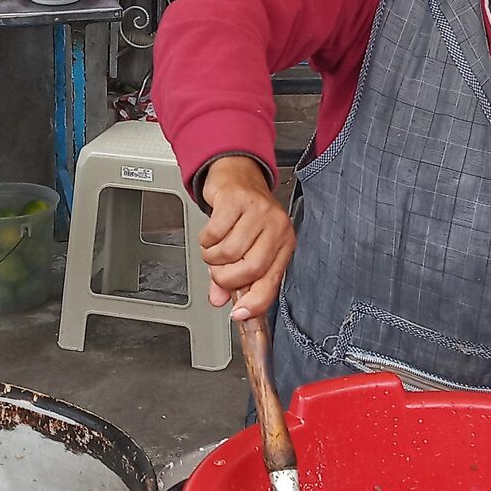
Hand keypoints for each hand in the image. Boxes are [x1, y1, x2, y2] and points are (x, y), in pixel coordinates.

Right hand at [197, 156, 295, 319]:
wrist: (238, 176)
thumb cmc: (246, 215)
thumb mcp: (245, 248)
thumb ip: (233, 277)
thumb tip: (219, 299)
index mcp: (284, 244)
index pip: (272, 282)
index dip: (254, 302)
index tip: (238, 314)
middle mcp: (277, 227)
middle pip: (250, 268)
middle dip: (225, 277)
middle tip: (218, 271)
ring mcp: (259, 212)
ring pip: (229, 252)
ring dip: (212, 257)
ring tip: (213, 248)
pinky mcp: (238, 199)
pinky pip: (215, 233)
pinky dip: (206, 239)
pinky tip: (210, 233)